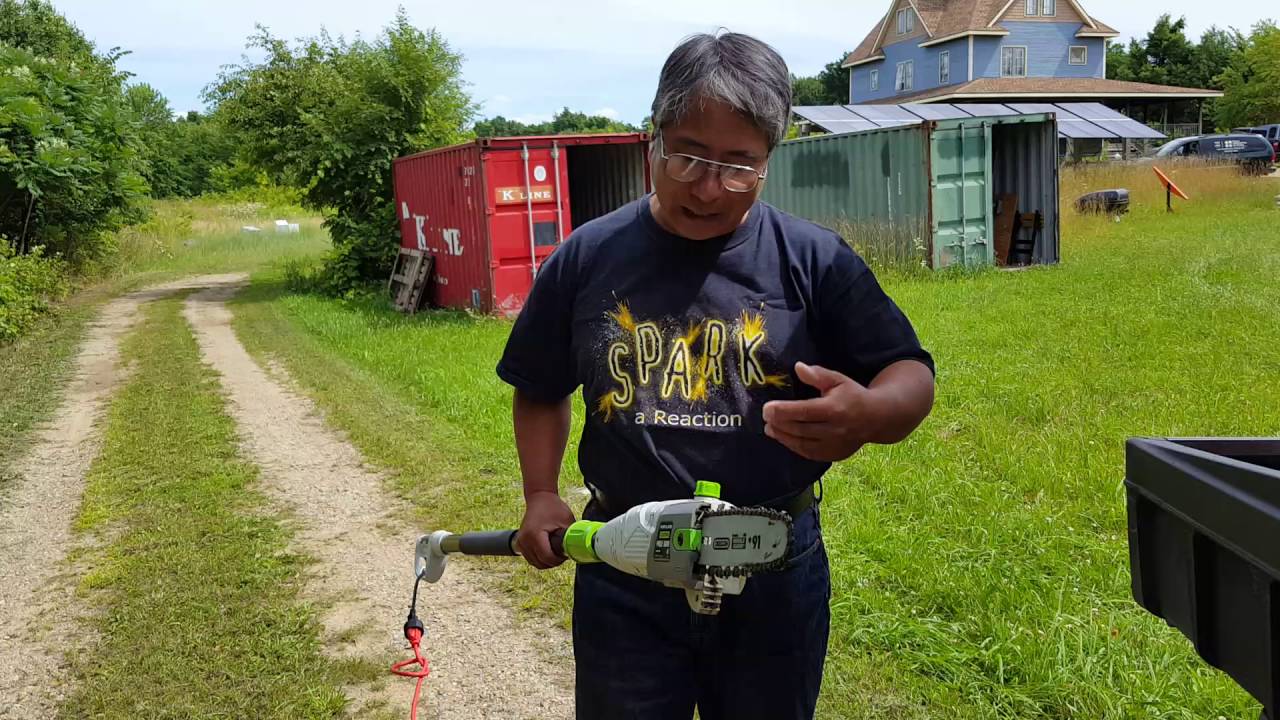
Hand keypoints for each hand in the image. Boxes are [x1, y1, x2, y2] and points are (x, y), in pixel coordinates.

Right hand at [515, 490, 574, 569]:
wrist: (539, 498)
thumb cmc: (553, 507)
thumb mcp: (566, 520)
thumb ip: (571, 536)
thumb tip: (580, 549)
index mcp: (535, 535)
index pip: (547, 558)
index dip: (559, 560)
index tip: (566, 554)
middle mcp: (524, 540)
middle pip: (540, 563)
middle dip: (554, 562)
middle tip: (562, 553)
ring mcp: (520, 542)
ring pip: (535, 563)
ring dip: (546, 561)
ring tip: (555, 551)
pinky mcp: (520, 543)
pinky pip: (530, 558)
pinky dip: (539, 558)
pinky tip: (548, 551)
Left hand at [762, 362, 878, 462]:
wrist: (876, 419)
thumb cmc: (853, 395)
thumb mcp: (838, 380)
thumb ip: (818, 375)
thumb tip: (798, 367)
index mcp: (834, 409)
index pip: (803, 412)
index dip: (782, 411)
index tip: (766, 408)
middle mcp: (833, 429)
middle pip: (800, 429)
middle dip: (779, 424)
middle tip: (765, 417)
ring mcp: (833, 445)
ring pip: (802, 444)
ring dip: (783, 437)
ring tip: (770, 428)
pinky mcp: (833, 455)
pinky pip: (809, 453)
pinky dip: (794, 446)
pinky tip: (784, 438)